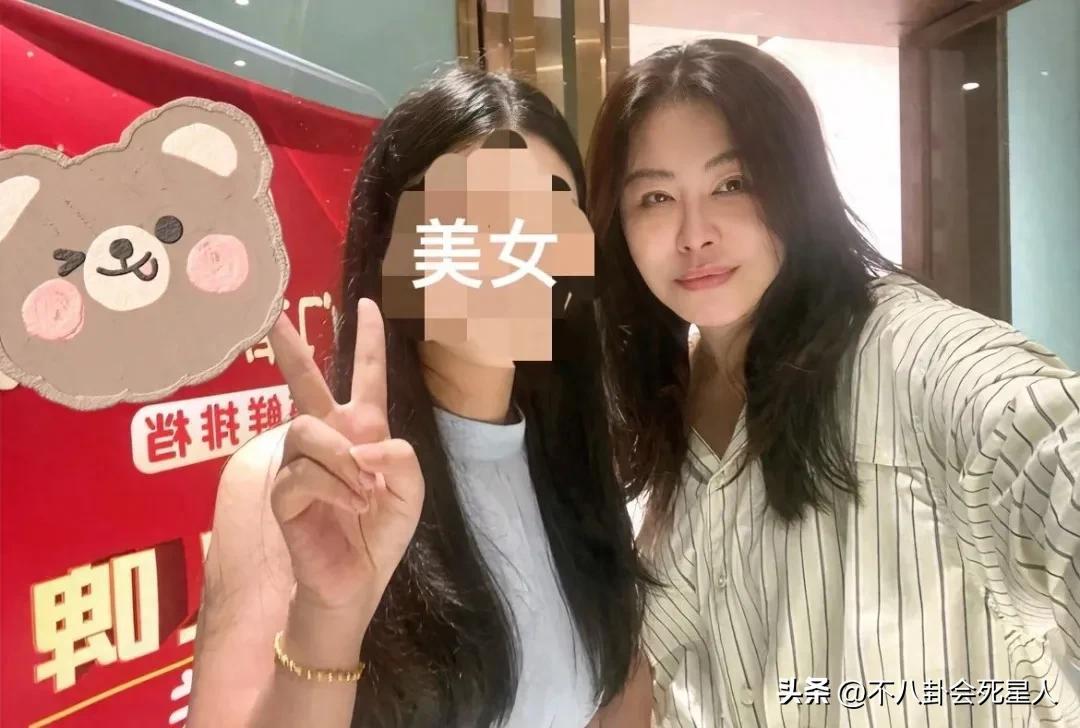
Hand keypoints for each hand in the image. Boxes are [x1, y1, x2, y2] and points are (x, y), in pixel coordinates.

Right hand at [268, 298, 423, 614]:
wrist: (357, 579)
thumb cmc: (380, 532)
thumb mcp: (409, 489)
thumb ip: (399, 457)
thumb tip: (360, 445)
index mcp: (362, 429)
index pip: (366, 375)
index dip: (369, 339)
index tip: (367, 304)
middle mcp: (327, 437)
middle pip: (304, 382)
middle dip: (291, 347)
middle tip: (273, 317)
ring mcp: (300, 462)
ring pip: (309, 431)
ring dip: (342, 461)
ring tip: (362, 493)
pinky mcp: (284, 492)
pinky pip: (304, 473)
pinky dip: (335, 490)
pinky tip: (350, 508)